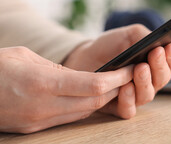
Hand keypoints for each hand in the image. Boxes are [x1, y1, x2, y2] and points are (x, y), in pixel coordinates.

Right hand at [0, 46, 133, 133]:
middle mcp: (42, 106)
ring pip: (84, 112)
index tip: (130, 68)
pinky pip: (69, 118)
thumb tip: (81, 76)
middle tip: (129, 75)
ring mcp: (38, 121)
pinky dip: (85, 106)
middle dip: (116, 89)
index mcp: (41, 83)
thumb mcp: (25, 56)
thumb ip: (56, 68)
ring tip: (114, 84)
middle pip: (94, 101)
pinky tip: (90, 95)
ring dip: (102, 99)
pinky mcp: (33, 128)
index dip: (117, 78)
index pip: (93, 85)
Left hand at [63, 24, 170, 118]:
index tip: (169, 48)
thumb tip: (158, 42)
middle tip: (155, 54)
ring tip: (139, 68)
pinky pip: (129, 109)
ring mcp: (135, 95)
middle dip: (160, 66)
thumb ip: (145, 36)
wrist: (85, 56)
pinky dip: (129, 100)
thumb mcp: (129, 34)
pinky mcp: (118, 106)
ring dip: (145, 81)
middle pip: (163, 79)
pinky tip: (125, 87)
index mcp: (156, 63)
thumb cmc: (111, 45)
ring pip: (148, 94)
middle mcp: (149, 81)